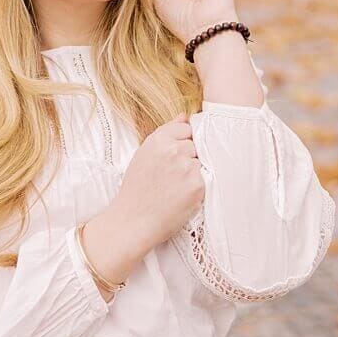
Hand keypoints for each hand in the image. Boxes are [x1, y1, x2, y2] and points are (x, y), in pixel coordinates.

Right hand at [109, 113, 205, 251]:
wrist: (133, 221)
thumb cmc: (137, 189)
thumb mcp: (144, 154)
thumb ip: (166, 133)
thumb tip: (185, 115)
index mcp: (158, 140)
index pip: (185, 128)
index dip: (180, 142)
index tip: (171, 157)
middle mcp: (173, 150)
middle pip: (194, 145)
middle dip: (187, 157)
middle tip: (170, 176)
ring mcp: (187, 167)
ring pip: (199, 162)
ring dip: (192, 173)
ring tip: (174, 187)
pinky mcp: (197, 185)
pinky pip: (204, 179)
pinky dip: (196, 187)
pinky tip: (180, 196)